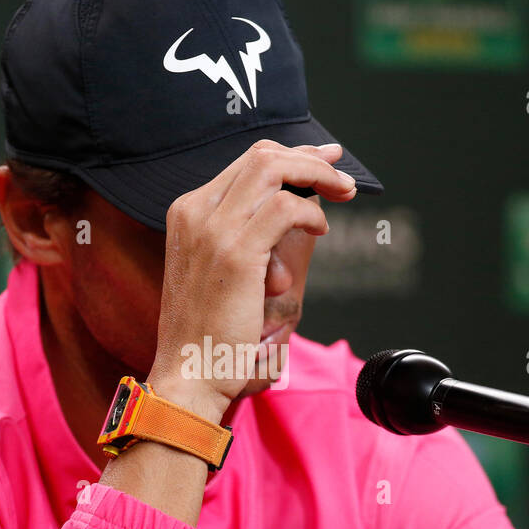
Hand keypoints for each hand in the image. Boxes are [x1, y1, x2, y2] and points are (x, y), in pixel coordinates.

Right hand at [149, 140, 355, 417]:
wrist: (189, 373)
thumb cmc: (208, 333)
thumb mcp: (217, 271)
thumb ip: (241, 235)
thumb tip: (288, 207)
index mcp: (186, 213)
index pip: (245, 163)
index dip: (290, 156)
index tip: (323, 160)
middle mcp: (195, 211)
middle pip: (261, 156)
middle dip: (310, 158)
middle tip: (342, 176)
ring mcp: (212, 229)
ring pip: (274, 170)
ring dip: (317, 176)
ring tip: (342, 194)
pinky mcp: (236, 252)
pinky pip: (285, 208)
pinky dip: (311, 213)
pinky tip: (321, 232)